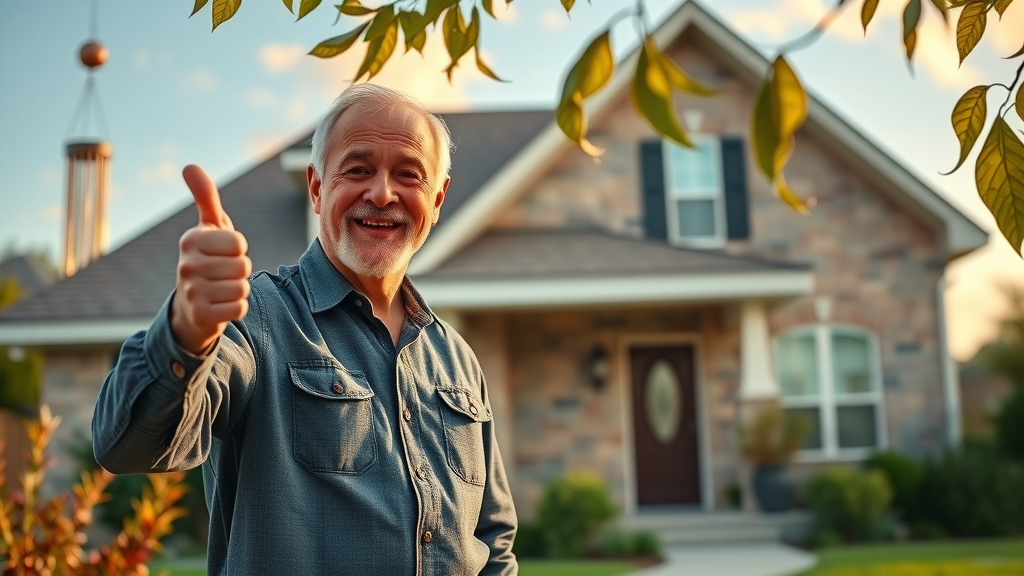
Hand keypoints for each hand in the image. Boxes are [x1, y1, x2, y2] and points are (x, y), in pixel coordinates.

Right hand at [170, 164, 251, 354]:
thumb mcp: (208, 228)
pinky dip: (236, 308)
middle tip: (223, 274)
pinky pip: (239, 308)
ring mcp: (191, 291)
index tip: (223, 254)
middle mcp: (186, 265)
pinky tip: (221, 306)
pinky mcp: (200, 315)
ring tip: (221, 289)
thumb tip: (190, 166)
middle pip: (242, 265)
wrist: (190, 308)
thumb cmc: (207, 260)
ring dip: (238, 290)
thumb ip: (205, 198)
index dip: (238, 250)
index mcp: (190, 240)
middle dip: (240, 271)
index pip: (238, 242)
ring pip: (242, 287)